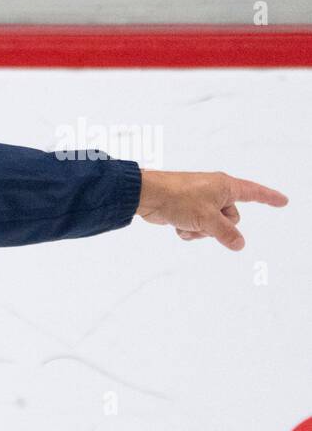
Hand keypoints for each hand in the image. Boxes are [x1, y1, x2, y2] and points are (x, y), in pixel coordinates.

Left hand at [135, 169, 288, 250]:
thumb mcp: (207, 219)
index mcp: (226, 186)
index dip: (269, 198)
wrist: (147, 196)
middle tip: (202, 222)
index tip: (283, 201)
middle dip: (218, 227)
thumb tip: (239, 244)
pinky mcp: (186, 210)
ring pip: (213, 226)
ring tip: (187, 224)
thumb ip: (226, 233)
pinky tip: (177, 227)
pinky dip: (189, 230)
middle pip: (231, 218)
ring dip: (201, 231)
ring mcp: (200, 201)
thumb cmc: (179, 199)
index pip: (254, 193)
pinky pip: (197, 227)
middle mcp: (215, 192)